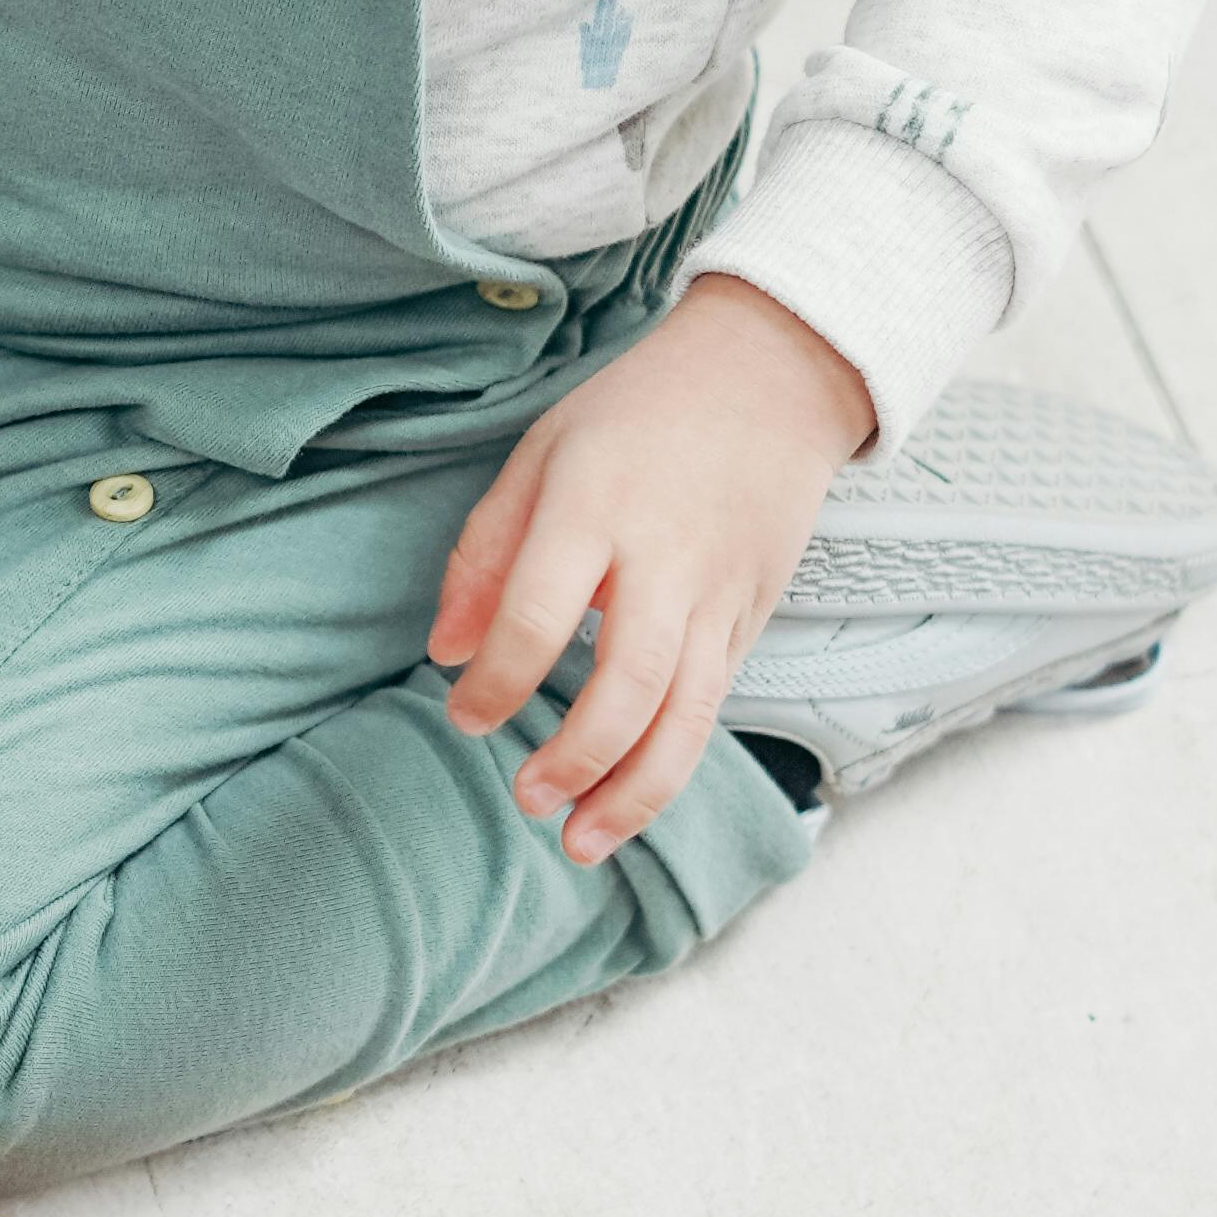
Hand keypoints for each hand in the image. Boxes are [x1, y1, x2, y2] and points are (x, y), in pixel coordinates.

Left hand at [426, 274, 876, 862]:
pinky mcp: (753, 616)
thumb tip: (445, 652)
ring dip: (634, 794)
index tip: (465, 716)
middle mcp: (666, 559)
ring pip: (687, 719)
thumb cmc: (638, 412)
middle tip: (525, 798)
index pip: (539, 617)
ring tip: (580, 841)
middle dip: (575, 760)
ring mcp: (722, 594)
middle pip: (628, 686)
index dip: (496, 682)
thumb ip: (486, 551)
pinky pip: (714, 706)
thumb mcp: (542, 453)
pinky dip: (671, 762)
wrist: (772, 376)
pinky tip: (628, 795)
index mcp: (596, 507)